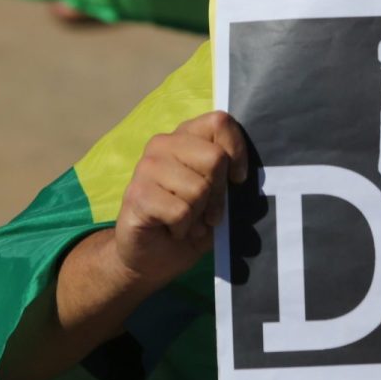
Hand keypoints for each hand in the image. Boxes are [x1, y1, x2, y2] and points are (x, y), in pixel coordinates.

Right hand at [112, 111, 248, 291]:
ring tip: (188, 220)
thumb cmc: (193, 220)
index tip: (238, 178)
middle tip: (208, 211)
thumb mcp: (220, 194)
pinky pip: (181, 211)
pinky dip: (185, 228)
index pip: (219, 122)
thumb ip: (230, 174)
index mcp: (185, 136)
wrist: (154, 257)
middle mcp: (162, 145)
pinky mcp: (136, 195)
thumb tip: (244, 171)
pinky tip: (173, 229)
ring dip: (201, 214)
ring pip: (199, 188)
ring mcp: (145, 168)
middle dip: (219, 192)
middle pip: (215, 158)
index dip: (237, 151)